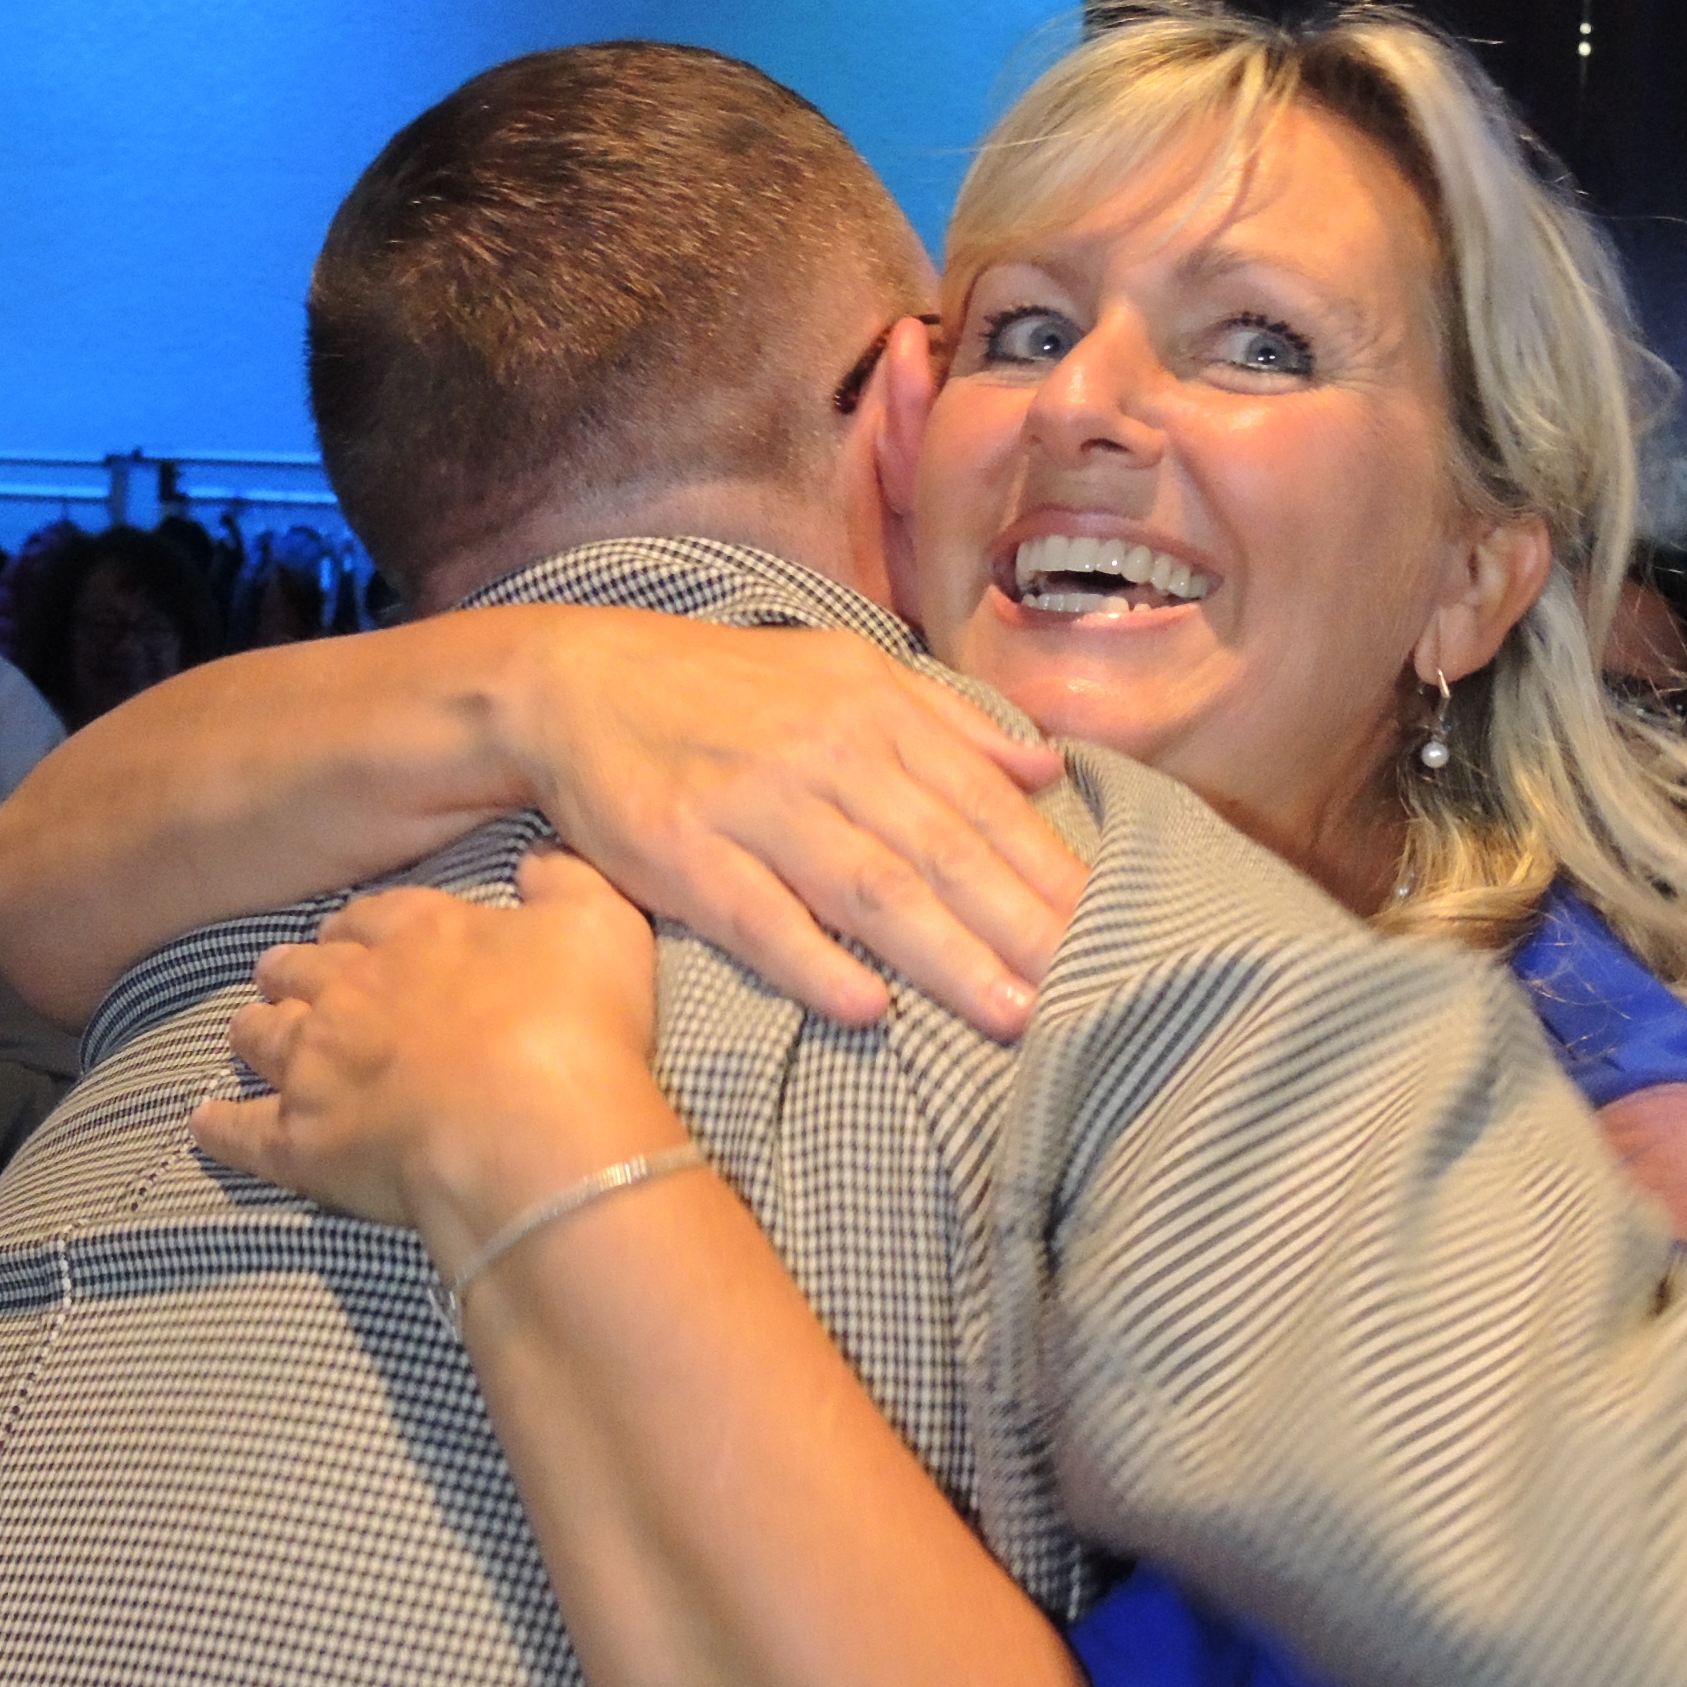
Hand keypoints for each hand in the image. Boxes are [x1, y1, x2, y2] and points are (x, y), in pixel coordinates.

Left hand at [194, 852, 688, 1267]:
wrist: (528, 1129)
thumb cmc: (573, 1024)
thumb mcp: (599, 924)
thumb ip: (566, 881)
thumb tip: (540, 857)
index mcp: (420, 933)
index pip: (373, 916)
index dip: (360, 925)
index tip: (352, 932)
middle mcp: (351, 989)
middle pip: (302, 969)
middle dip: (292, 969)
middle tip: (285, 974)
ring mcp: (315, 1065)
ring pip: (260, 1035)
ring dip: (252, 1029)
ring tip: (246, 1031)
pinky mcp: (300, 1142)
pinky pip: (240, 1131)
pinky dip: (218, 1125)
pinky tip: (204, 1121)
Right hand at [499, 617, 1081, 1041]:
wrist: (575, 680)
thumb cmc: (723, 690)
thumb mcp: (842, 672)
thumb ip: (949, 723)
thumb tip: (1049, 770)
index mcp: (873, 710)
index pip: (981, 801)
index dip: (1047, 869)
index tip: (1111, 930)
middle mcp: (822, 752)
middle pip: (941, 849)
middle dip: (1020, 924)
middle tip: (1088, 990)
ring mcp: (750, 803)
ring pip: (866, 886)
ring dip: (945, 955)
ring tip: (1010, 1014)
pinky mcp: (679, 850)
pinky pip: (757, 916)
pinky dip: (812, 962)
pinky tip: (865, 1009)